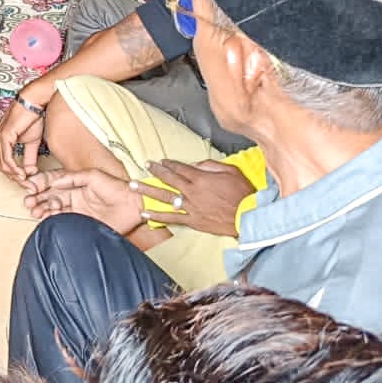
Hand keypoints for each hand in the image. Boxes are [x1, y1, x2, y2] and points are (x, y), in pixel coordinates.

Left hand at [0, 81, 53, 182]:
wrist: (34, 103)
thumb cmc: (33, 118)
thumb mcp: (32, 143)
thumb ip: (29, 157)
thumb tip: (30, 171)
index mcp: (2, 141)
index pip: (3, 163)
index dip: (14, 174)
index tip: (27, 181)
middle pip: (1, 166)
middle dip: (14, 177)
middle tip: (27, 184)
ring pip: (2, 164)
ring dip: (15, 175)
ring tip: (26, 179)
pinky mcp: (4, 136)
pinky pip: (7, 157)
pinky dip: (14, 167)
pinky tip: (22, 173)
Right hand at [23, 168, 144, 235]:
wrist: (132, 206)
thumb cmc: (116, 188)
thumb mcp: (93, 175)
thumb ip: (72, 178)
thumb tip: (54, 182)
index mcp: (74, 184)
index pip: (52, 183)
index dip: (40, 185)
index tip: (30, 187)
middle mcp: (73, 197)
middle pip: (49, 197)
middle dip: (36, 199)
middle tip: (28, 202)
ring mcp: (76, 211)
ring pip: (52, 210)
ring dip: (41, 209)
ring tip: (35, 210)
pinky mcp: (81, 224)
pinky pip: (62, 222)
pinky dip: (51, 220)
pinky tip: (45, 217)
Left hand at [135, 159, 255, 237]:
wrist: (249, 217)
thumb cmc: (242, 193)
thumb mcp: (230, 171)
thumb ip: (210, 165)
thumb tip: (195, 165)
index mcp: (200, 178)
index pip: (179, 168)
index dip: (169, 164)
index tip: (160, 161)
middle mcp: (191, 192)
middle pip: (168, 179)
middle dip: (155, 172)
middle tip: (144, 166)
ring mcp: (190, 207)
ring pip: (165, 197)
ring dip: (147, 191)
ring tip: (132, 186)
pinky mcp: (193, 221)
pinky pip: (172, 218)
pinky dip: (157, 216)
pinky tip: (145, 214)